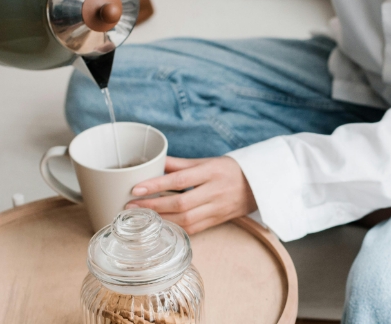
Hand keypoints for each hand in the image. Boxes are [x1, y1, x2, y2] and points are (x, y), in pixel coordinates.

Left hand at [126, 156, 257, 234]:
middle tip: (131, 207)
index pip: (180, 180)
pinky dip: (175, 228)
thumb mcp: (207, 161)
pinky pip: (193, 229)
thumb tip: (155, 161)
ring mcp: (217, 209)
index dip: (157, 185)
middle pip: (181, 203)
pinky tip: (160, 226)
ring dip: (161, 220)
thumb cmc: (229, 170)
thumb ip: (181, 164)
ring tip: (141, 218)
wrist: (258, 186)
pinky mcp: (217, 222)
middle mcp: (215, 192)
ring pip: (186, 220)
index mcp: (212, 172)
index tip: (136, 188)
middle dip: (153, 206)